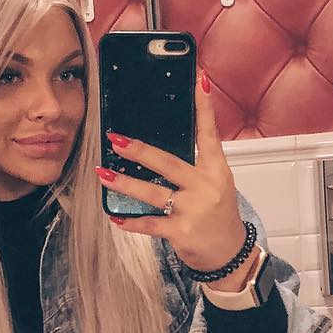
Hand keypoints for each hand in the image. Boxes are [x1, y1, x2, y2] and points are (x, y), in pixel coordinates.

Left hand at [97, 73, 248, 274]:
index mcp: (215, 169)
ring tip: (103, 174)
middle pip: (168, 163)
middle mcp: (205, 186)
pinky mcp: (181, 232)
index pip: (209, 132)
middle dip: (139, 151)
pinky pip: (150, 224)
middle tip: (115, 139)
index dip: (203, 106)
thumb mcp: (215, 183)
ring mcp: (193, 210)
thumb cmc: (218, 215)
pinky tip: (115, 217)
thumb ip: (194, 164)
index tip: (198, 80)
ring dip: (125, 183)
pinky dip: (131, 222)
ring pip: (153, 193)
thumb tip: (159, 146)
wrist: (229, 253)